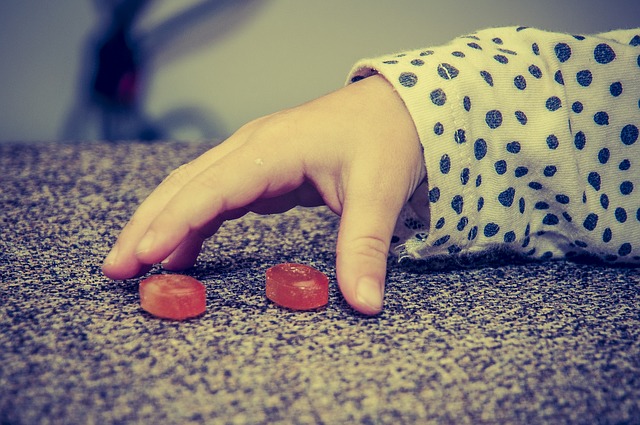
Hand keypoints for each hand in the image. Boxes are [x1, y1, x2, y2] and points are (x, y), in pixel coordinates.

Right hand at [102, 75, 425, 314]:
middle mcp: (253, 148)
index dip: (176, 221)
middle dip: (147, 225)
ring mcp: (253, 158)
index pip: (213, 187)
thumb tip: (363, 303)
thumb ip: (364, 248)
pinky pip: (214, 197)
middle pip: (185, 185)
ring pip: (192, 189)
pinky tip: (181, 253)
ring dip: (161, 225)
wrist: (395, 110)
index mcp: (274, 148)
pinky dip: (192, 225)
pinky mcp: (260, 171)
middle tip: (117, 270)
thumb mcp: (379, 192)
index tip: (146, 256)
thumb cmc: (385, 140)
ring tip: (135, 268)